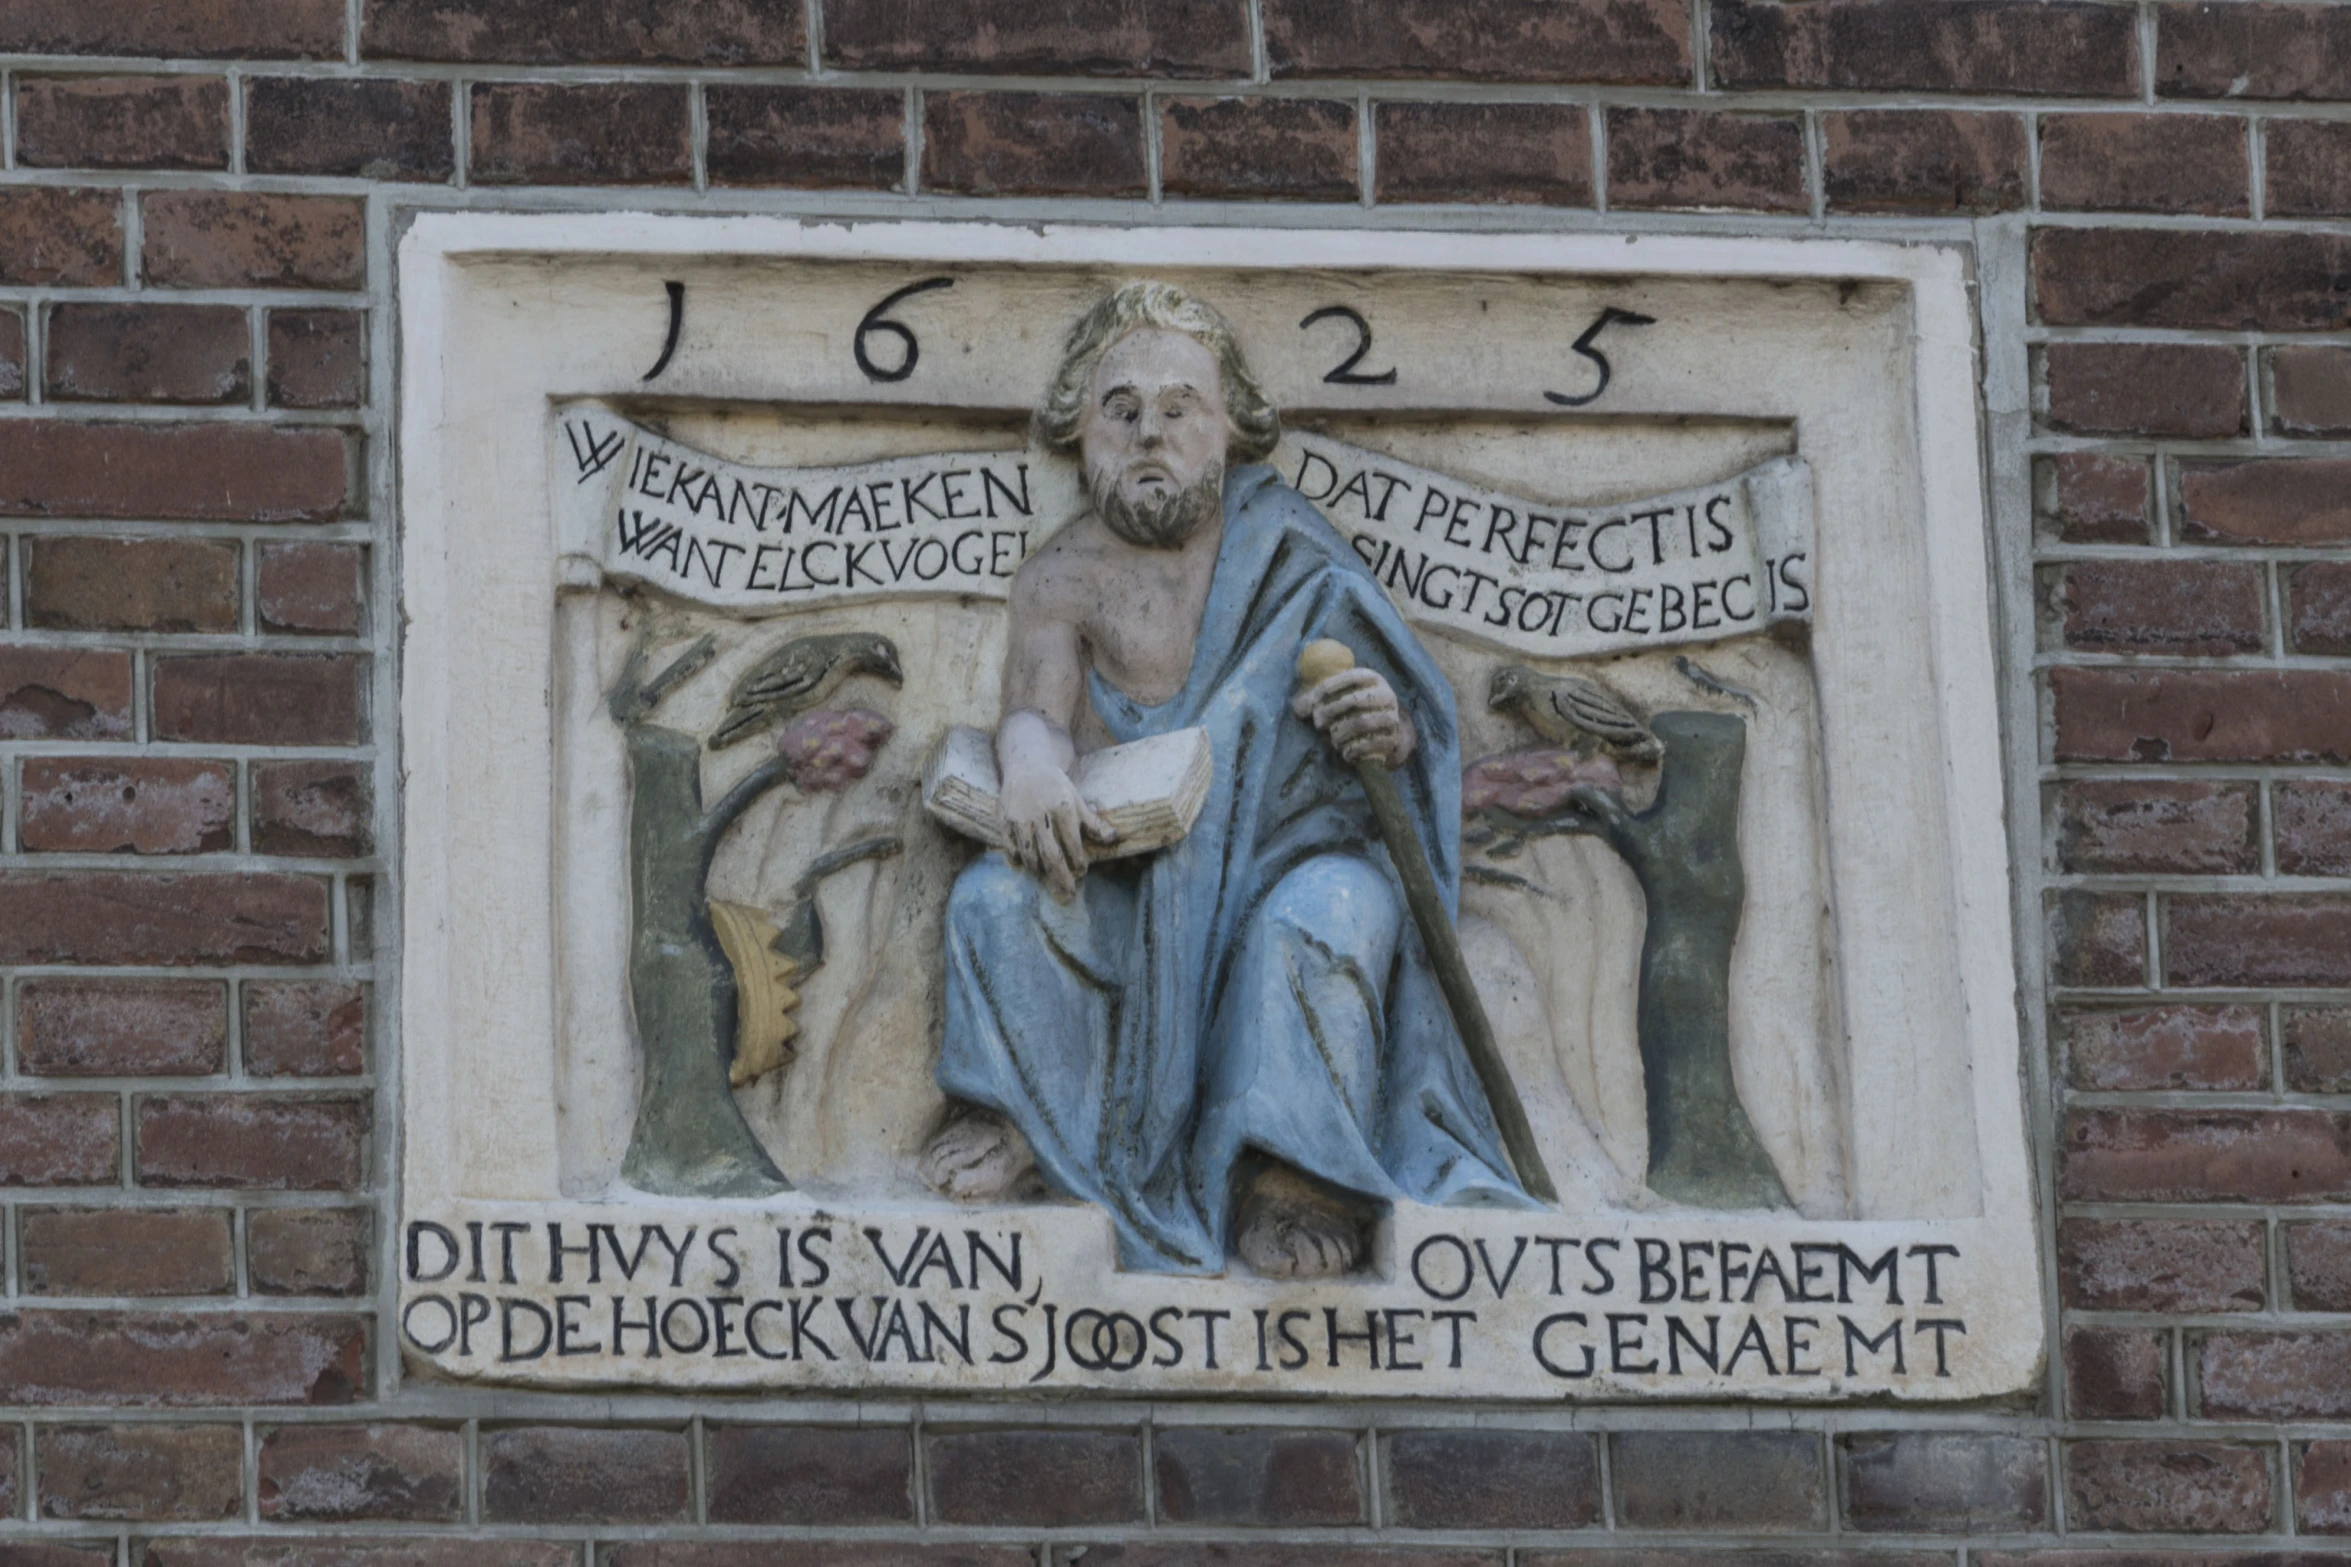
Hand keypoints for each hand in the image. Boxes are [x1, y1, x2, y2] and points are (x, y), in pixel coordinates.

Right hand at [998, 757, 1116, 901]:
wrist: (1026, 765)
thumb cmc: (1055, 785)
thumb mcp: (1077, 799)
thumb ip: (1093, 822)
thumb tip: (1114, 838)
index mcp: (1062, 808)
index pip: (1072, 844)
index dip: (1078, 862)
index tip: (1082, 872)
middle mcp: (1040, 814)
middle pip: (1051, 856)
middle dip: (1061, 878)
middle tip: (1068, 893)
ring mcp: (1020, 819)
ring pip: (1030, 855)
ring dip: (1040, 872)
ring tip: (1048, 880)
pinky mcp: (1003, 820)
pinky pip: (1010, 848)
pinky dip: (1018, 860)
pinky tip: (1026, 867)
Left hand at [1292, 667, 1415, 767]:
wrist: (1382, 731)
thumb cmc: (1352, 710)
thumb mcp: (1336, 699)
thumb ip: (1315, 701)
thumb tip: (1298, 711)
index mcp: (1371, 679)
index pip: (1351, 677)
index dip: (1330, 687)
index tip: (1315, 702)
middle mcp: (1385, 694)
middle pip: (1354, 700)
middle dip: (1331, 711)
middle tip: (1317, 723)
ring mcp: (1391, 716)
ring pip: (1362, 722)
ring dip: (1341, 732)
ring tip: (1332, 739)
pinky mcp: (1393, 737)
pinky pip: (1371, 744)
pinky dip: (1354, 749)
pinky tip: (1345, 752)